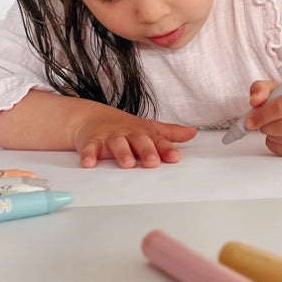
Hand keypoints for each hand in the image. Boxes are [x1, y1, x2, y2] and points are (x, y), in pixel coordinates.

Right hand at [72, 106, 196, 167]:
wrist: (91, 116)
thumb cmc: (124, 127)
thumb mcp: (149, 128)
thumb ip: (170, 133)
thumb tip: (192, 133)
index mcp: (144, 133)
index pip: (158, 141)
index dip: (167, 149)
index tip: (175, 157)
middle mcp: (128, 134)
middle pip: (139, 141)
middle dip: (146, 151)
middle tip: (153, 162)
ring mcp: (110, 137)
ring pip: (117, 144)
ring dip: (122, 153)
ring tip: (127, 164)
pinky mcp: (92, 141)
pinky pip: (90, 148)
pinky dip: (89, 155)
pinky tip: (90, 163)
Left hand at [245, 80, 281, 156]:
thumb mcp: (279, 88)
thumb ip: (261, 89)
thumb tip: (254, 101)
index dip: (262, 115)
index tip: (249, 120)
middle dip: (265, 126)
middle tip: (258, 123)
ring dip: (269, 134)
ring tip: (271, 126)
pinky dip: (273, 144)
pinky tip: (276, 136)